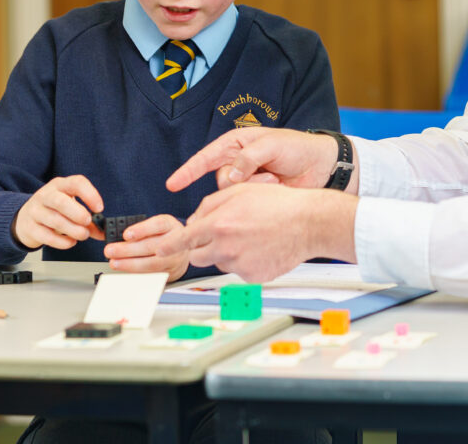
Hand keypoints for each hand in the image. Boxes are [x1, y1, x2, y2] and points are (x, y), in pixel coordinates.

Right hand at [13, 175, 102, 249]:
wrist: (25, 218)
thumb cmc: (54, 210)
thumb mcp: (71, 206)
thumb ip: (90, 219)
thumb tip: (105, 231)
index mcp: (60, 185)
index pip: (76, 183)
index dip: (90, 194)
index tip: (99, 208)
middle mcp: (46, 195)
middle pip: (61, 202)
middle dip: (78, 214)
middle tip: (88, 222)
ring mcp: (35, 211)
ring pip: (55, 220)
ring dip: (73, 230)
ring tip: (83, 235)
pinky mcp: (29, 227)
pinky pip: (46, 235)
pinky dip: (61, 241)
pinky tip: (71, 242)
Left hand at [104, 214, 188, 281]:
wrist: (181, 250)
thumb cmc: (163, 235)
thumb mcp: (154, 226)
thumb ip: (136, 228)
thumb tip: (109, 232)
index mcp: (170, 225)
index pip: (158, 225)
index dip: (142, 230)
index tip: (126, 235)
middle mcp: (175, 241)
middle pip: (152, 246)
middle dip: (128, 249)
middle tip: (110, 250)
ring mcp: (174, 258)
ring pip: (152, 263)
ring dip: (130, 264)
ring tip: (114, 262)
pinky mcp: (170, 272)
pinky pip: (152, 275)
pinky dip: (136, 274)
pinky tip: (125, 271)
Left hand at [157, 182, 357, 280]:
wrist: (309, 222)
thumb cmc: (279, 204)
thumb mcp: (241, 191)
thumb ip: (212, 204)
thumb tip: (195, 218)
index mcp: (219, 224)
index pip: (183, 239)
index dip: (168, 246)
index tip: (159, 250)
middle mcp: (225, 246)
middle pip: (198, 255)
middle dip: (204, 246)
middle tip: (225, 233)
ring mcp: (239, 264)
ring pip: (219, 262)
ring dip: (227, 252)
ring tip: (251, 237)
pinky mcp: (253, 277)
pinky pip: (240, 272)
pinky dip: (247, 262)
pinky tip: (262, 247)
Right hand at [167, 128, 340, 192]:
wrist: (321, 165)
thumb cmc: (297, 148)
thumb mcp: (272, 144)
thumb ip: (248, 157)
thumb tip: (230, 176)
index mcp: (236, 143)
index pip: (206, 157)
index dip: (188, 171)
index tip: (172, 184)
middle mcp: (237, 161)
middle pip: (220, 179)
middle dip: (239, 181)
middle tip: (267, 175)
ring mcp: (247, 179)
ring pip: (232, 193)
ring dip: (252, 188)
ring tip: (274, 180)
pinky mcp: (256, 195)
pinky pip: (245, 201)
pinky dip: (258, 196)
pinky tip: (275, 187)